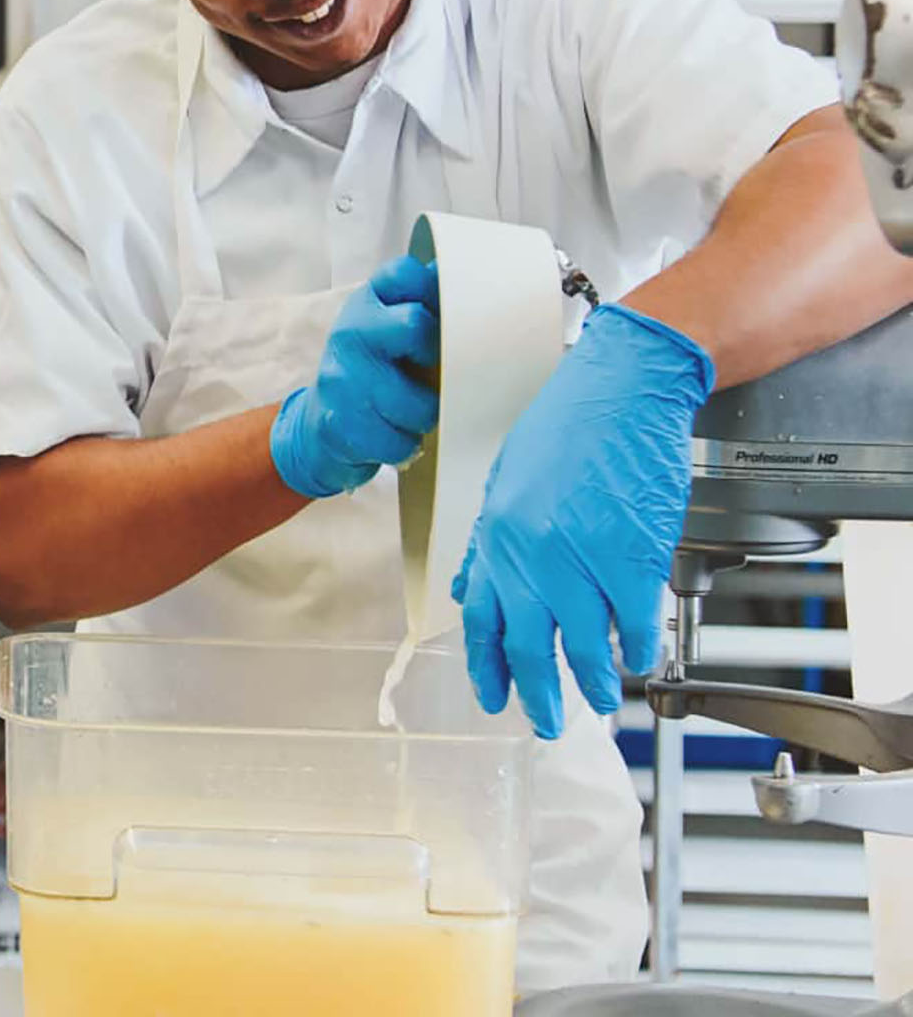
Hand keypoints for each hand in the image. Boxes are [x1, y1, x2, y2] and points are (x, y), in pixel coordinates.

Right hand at [270, 256, 440, 497]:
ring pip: (416, 402)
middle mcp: (350, 332)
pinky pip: (398, 441)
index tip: (440, 318)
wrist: (320, 427)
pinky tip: (394, 436)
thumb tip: (476, 279)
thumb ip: (426, 305)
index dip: (433, 293)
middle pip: (416, 326)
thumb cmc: (373, 375)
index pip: (405, 274)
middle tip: (434, 374)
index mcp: (368, 302)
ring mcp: (340, 378)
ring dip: (424, 416)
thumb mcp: (392, 330)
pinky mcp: (337, 423)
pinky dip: (405, 446)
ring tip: (413, 414)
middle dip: (437, 360)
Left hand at [451, 304, 714, 738]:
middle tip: (548, 724)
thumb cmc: (567, 424)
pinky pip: (634, 625)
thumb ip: (489, 542)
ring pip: (585, 646)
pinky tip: (639, 660)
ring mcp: (584, 561)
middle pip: (531, 649)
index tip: (495, 697)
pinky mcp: (633, 558)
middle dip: (539, 696)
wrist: (623, 388)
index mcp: (498, 537)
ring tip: (600, 701)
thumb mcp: (505, 480)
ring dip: (594, 683)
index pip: (485, 622)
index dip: (489, 668)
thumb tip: (472, 589)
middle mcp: (534, 556)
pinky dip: (638, 650)